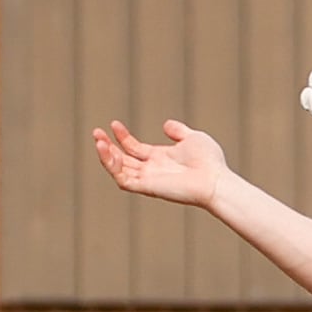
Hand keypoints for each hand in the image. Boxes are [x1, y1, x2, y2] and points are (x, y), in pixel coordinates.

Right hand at [92, 117, 232, 207]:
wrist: (216, 179)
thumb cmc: (210, 162)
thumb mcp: (193, 138)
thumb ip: (178, 131)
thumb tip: (166, 125)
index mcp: (160, 158)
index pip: (134, 148)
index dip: (122, 137)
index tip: (114, 124)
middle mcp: (152, 170)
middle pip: (122, 160)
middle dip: (107, 146)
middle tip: (96, 132)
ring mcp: (149, 179)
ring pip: (119, 170)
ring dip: (106, 156)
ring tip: (98, 140)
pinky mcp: (148, 187)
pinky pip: (123, 180)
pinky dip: (112, 166)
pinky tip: (107, 150)